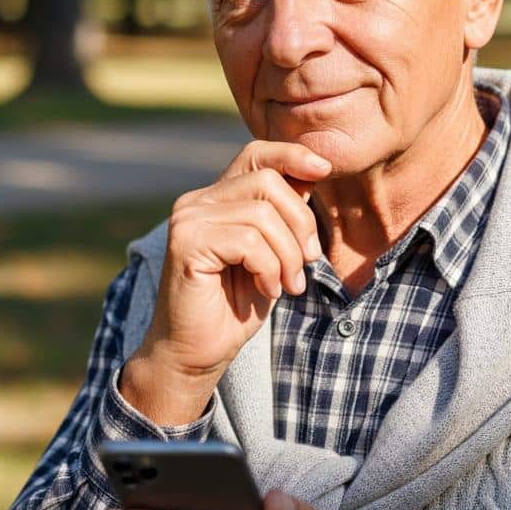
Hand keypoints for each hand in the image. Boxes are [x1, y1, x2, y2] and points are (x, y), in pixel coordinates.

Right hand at [121, 141, 330, 424]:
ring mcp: (188, 219)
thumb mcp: (272, 254)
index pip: (257, 155)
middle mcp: (197, 201)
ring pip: (263, 214)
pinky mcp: (185, 243)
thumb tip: (311, 174)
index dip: (293, 155)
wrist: (194, 354)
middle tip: (307, 263)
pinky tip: (267, 289)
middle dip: (301, 223)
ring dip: (288, 255)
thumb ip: (283, 216)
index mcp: (216, 198)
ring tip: (288, 285)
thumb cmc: (234, 307)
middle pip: (269, 182)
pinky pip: (249, 241)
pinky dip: (270, 267)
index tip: (325, 170)